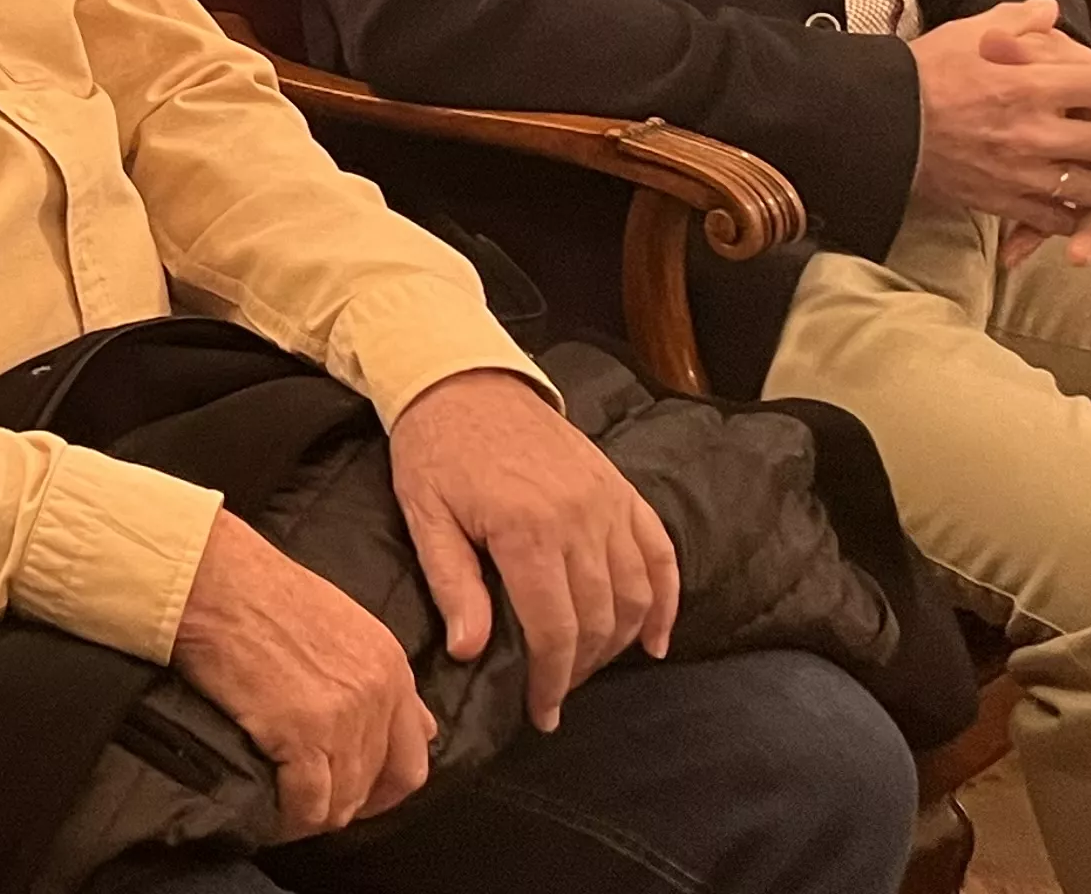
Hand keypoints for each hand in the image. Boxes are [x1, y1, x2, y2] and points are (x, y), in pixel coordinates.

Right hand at [170, 513, 433, 839]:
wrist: (212, 579)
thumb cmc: (260, 590)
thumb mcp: (341, 623)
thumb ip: (376, 675)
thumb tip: (413, 724)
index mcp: (391, 666)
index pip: (412, 753)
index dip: (384, 785)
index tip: (357, 793)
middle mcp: (378, 694)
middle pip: (380, 783)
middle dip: (348, 802)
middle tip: (315, 805)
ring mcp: (343, 717)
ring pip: (343, 800)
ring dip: (315, 814)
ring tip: (287, 811)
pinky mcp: (301, 736)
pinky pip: (307, 804)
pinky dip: (290, 819)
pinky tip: (271, 814)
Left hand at [386, 368, 676, 731]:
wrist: (462, 378)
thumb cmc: (434, 448)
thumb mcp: (425, 514)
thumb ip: (453, 584)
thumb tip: (470, 652)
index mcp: (526, 528)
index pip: (555, 629)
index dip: (552, 680)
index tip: (542, 712)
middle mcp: (578, 517)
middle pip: (599, 619)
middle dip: (581, 669)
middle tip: (557, 694)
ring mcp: (606, 501)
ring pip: (635, 593)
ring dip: (619, 642)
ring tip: (587, 667)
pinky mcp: (620, 488)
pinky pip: (659, 551)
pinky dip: (665, 600)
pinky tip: (655, 639)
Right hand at [913, 0, 1090, 259]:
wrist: (876, 124)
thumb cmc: (922, 72)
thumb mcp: (967, 32)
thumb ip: (1015, 19)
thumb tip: (1049, 8)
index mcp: (1030, 85)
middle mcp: (1035, 131)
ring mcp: (1021, 171)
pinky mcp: (1002, 201)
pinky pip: (1056, 217)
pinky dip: (1078, 218)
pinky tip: (1090, 216)